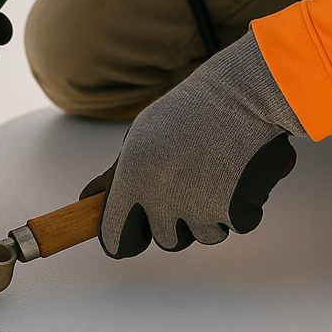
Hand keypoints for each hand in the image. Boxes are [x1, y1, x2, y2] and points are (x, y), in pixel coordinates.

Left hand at [86, 31, 303, 257]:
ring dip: (213, 214)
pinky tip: (240, 174)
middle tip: (192, 182)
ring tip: (218, 172)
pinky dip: (243, 207)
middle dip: (180, 220)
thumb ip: (116, 175)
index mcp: (132, 177)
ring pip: (204, 236)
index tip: (132, 236)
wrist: (244, 92)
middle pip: (166, 239)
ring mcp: (198, 206)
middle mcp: (161, 196)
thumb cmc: (192, 111)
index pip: (116, 236)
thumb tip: (87, 200)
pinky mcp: (234, 211)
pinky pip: (236, 225)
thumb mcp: (141, 135)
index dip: (126, 238)